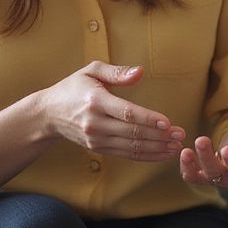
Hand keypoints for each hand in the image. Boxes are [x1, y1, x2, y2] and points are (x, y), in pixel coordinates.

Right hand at [36, 60, 184, 161]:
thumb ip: (116, 72)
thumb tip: (140, 72)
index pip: (126, 112)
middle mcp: (95, 122)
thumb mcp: (91, 70)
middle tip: (180, 135)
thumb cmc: (73, 88)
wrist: (48, 114)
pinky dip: (145, 156)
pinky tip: (161, 154)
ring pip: (131, 147)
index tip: (167, 122)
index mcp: (96, 100)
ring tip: (175, 146)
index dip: (148, 119)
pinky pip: (125, 154)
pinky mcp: (98, 148)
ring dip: (156, 148)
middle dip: (159, 136)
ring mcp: (96, 138)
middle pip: (132, 133)